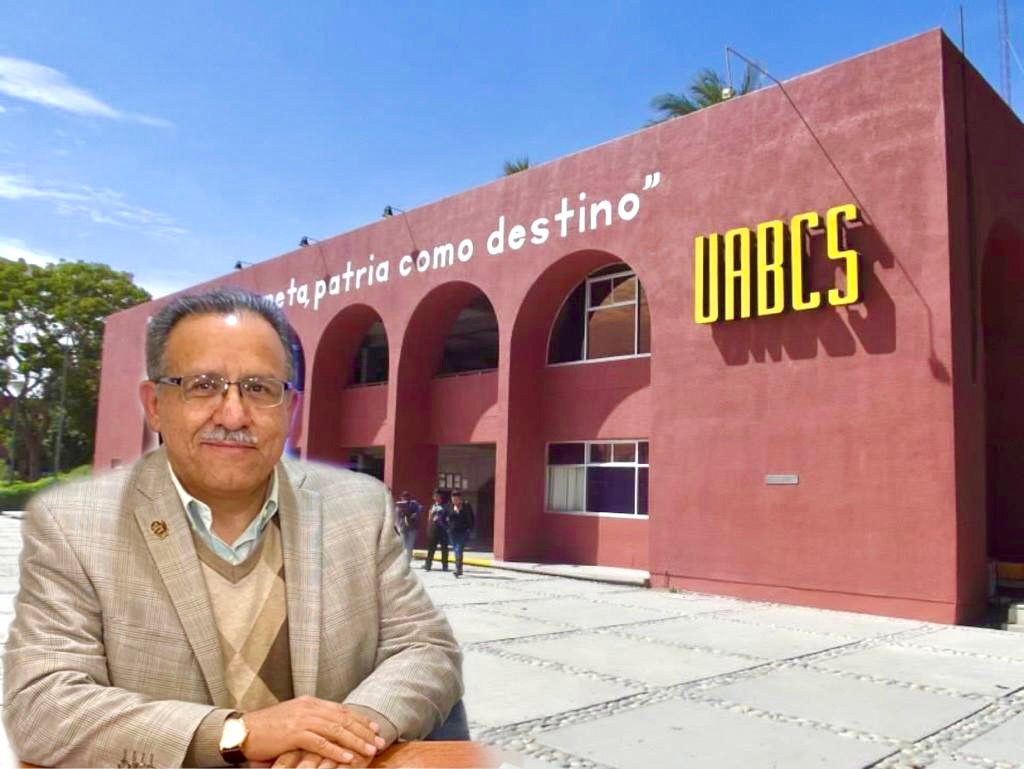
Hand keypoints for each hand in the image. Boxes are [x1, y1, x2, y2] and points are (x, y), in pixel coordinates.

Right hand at [241, 696, 385, 764]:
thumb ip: (312, 719)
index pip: (342, 710)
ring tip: (370, 751)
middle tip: (379, 742)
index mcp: (310, 702)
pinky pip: (320, 743)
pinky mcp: (293, 734)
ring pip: (336, 730)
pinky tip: (348, 758)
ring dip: (355, 741)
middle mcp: (309, 708)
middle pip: (343, 719)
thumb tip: (333, 728)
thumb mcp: (294, 718)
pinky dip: (336, 751)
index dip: (360, 719)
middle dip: (363, 731)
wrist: (243, 730)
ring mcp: (301, 719)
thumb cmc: (268, 728)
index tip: (375, 729)